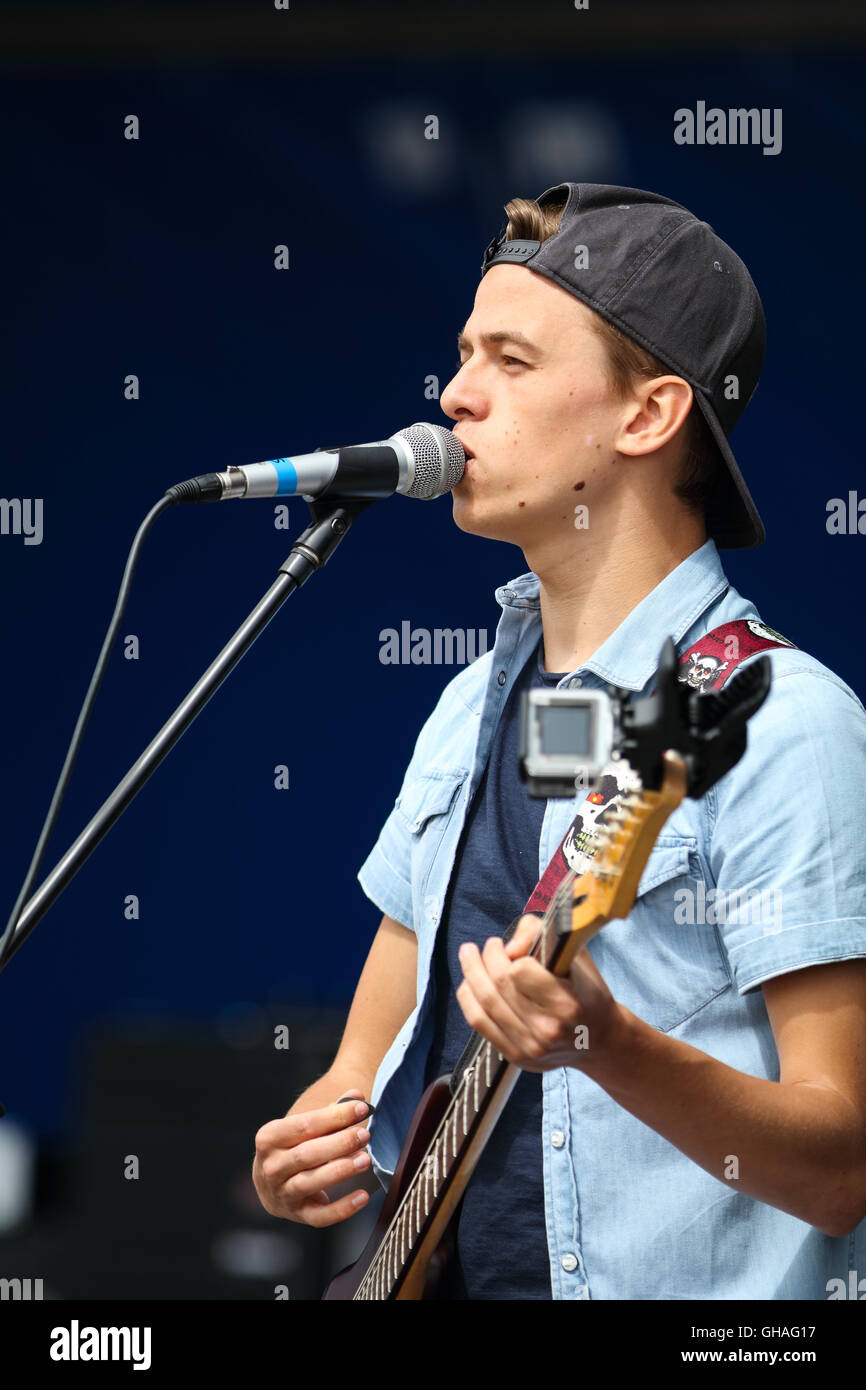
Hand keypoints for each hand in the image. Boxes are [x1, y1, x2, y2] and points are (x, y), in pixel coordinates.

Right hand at [252, 1090, 372, 1225]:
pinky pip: (320, 1216)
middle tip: (364, 1135)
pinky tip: (362, 1197)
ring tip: (365, 1159)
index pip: (305, 1125)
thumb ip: (331, 1111)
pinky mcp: (298, 1214)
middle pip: (308, 1154)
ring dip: (340, 1170)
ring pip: (312, 1182)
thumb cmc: (293, 1145)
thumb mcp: (303, 1126)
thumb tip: (357, 1097)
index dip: (335, 1116)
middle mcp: (271, 1167)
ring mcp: (282, 1193)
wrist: (271, 1181)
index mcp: (269, 1137)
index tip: (361, 1108)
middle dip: (340, 1143)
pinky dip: (342, 1209)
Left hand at [455, 915, 619, 1072]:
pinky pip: (480, 1024)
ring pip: (485, 1004)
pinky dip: (468, 999)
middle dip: (485, 958)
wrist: (600, 1040)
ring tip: (470, 955)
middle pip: (498, 986)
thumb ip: (541, 935)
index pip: (519, 971)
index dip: (511, 953)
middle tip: (487, 945)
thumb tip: (509, 947)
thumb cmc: (586, 991)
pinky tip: (468, 982)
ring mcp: (531, 1047)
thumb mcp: (575, 955)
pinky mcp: (517, 1056)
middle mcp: (548, 1029)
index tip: (511, 946)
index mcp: (567, 1003)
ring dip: (471, 973)